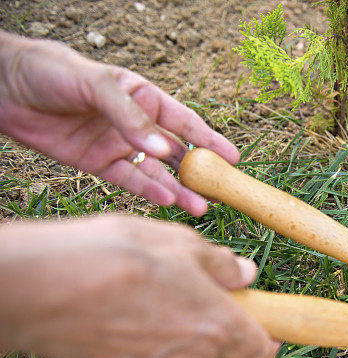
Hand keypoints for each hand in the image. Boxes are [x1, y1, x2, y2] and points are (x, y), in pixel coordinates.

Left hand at [0, 32, 237, 216]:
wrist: (4, 87)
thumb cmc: (52, 72)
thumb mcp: (96, 85)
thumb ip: (129, 117)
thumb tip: (162, 150)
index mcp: (143, 97)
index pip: (185, 122)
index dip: (210, 140)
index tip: (234, 158)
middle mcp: (136, 125)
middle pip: (176, 153)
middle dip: (200, 173)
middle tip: (222, 192)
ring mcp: (119, 146)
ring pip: (157, 173)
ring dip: (178, 190)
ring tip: (200, 206)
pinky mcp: (98, 165)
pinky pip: (129, 182)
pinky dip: (148, 192)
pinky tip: (166, 201)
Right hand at [0, 215, 280, 357]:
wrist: (40, 289)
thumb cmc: (116, 256)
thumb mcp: (179, 242)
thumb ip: (219, 263)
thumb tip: (246, 273)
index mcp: (218, 324)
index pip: (261, 348)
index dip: (270, 335)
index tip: (268, 322)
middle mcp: (192, 356)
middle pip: (228, 356)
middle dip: (230, 333)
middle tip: (213, 298)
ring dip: (194, 338)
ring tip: (169, 300)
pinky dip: (158, 345)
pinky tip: (136, 314)